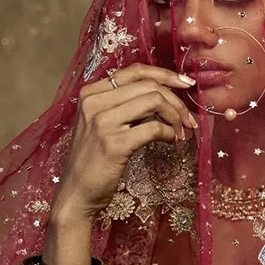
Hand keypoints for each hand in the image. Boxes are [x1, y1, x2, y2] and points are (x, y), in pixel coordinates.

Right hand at [51, 64, 197, 225]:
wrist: (76, 193)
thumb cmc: (93, 160)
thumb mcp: (102, 124)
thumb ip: (124, 106)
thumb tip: (164, 96)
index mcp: (91, 93)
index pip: (135, 71)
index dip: (166, 74)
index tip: (187, 83)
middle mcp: (94, 102)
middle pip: (149, 86)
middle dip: (176, 101)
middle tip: (188, 119)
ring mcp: (103, 122)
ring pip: (154, 101)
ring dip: (175, 116)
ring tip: (180, 132)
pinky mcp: (114, 143)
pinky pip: (154, 128)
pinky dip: (169, 133)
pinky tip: (171, 141)